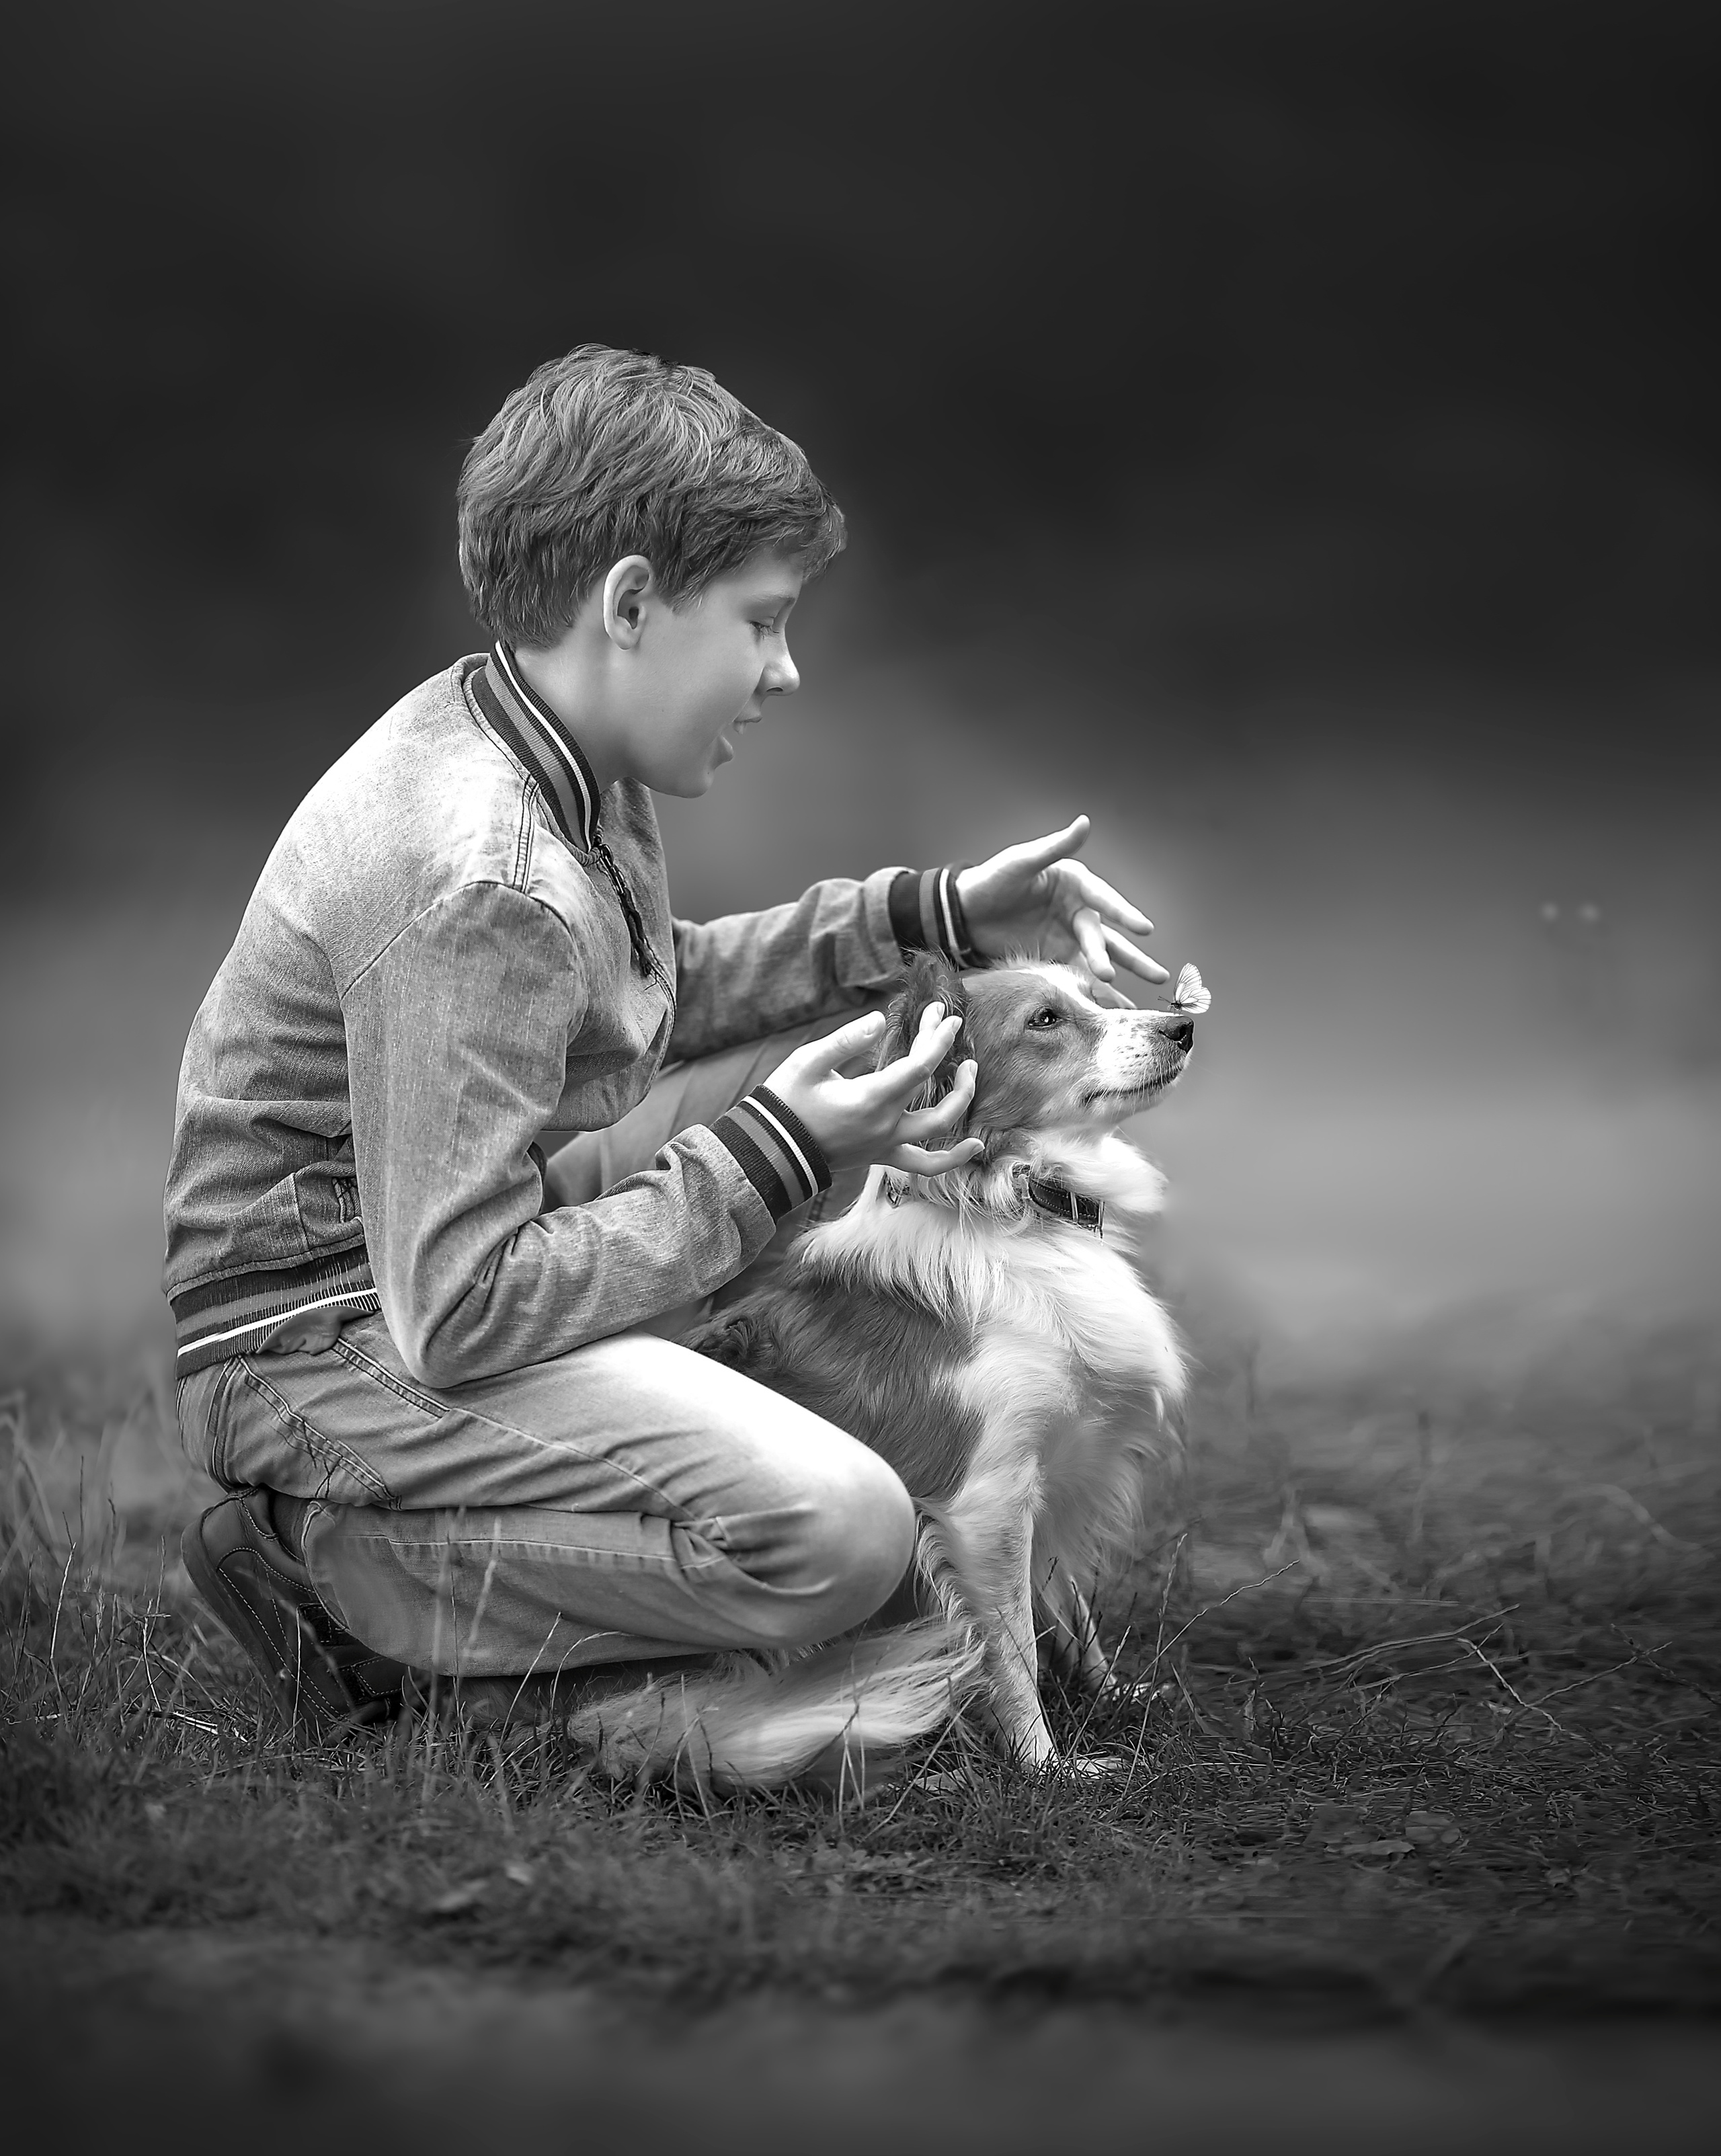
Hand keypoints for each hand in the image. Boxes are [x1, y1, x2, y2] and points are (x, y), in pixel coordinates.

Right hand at [768, 1004, 982, 1176]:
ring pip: (939, 1129)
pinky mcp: (881, 1156)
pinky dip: (952, 1158)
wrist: (772, 1151)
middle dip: (949, 1056)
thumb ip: (845, 1040)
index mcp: (869, 1098)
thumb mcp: (807, 1062)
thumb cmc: (785, 1102)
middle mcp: (885, 1125)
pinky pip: (925, 1165)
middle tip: (953, 1029)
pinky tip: (975, 1145)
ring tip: (970, 1072)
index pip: (920, 1065)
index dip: (938, 1037)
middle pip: (934, 1090)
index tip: (945, 1014)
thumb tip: (878, 1020)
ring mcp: (886, 1145)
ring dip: (961, 1100)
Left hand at [955, 815, 1167, 1003]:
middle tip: (1154, 972)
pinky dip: (1096, 989)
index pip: (1103, 899)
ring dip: (1123, 972)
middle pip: (1107, 935)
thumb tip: (1085, 822)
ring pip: (1101, 957)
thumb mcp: (1022, 861)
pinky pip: (1079, 975)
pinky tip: (1116, 1005)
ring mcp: (1067, 937)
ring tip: (1150, 987)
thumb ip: (1055, 847)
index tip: (1143, 928)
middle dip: (1131, 955)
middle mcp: (1077, 910)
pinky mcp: (1054, 957)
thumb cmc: (993, 880)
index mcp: (1074, 883)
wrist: (965, 912)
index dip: (1123, 913)